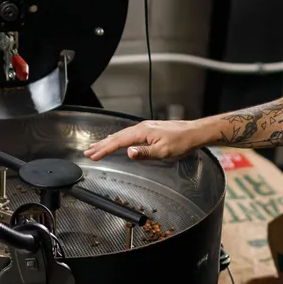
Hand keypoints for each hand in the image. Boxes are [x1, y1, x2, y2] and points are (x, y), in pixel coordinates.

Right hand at [84, 120, 204, 161]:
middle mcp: (141, 127)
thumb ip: (144, 153)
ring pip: (121, 135)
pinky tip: (117, 140)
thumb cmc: (181, 142)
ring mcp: (145, 127)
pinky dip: (118, 138)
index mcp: (142, 132)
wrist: (194, 133)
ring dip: (108, 141)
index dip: (104, 149)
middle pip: (116, 137)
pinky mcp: (149, 129)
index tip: (93, 155)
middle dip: (101, 145)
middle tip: (88, 152)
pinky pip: (128, 134)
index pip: (118, 142)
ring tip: (97, 146)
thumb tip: (128, 152)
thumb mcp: (163, 151)